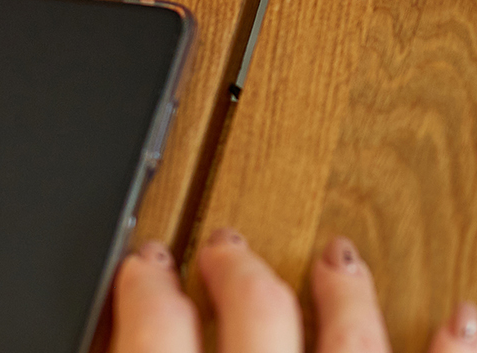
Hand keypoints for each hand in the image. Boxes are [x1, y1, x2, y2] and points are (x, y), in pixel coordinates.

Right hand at [115, 230, 476, 352]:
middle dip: (240, 271)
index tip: (144, 266)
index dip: (143, 286)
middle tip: (228, 247)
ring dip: (348, 294)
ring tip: (342, 258)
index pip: (153, 328)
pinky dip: (455, 349)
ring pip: (351, 340)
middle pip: (256, 314)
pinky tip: (463, 321)